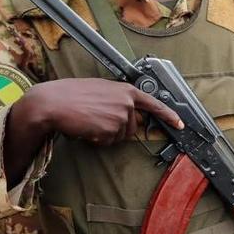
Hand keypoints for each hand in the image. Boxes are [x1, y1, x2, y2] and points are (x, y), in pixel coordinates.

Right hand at [15, 78, 182, 146]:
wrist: (53, 103)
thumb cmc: (70, 95)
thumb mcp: (100, 90)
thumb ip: (117, 99)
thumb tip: (126, 113)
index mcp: (125, 90)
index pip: (154, 104)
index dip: (168, 115)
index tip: (180, 124)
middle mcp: (127, 102)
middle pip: (133, 127)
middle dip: (117, 129)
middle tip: (96, 120)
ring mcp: (121, 116)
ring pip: (120, 136)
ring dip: (106, 135)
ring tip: (89, 121)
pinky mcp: (112, 129)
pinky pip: (108, 143)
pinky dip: (97, 140)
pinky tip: (86, 128)